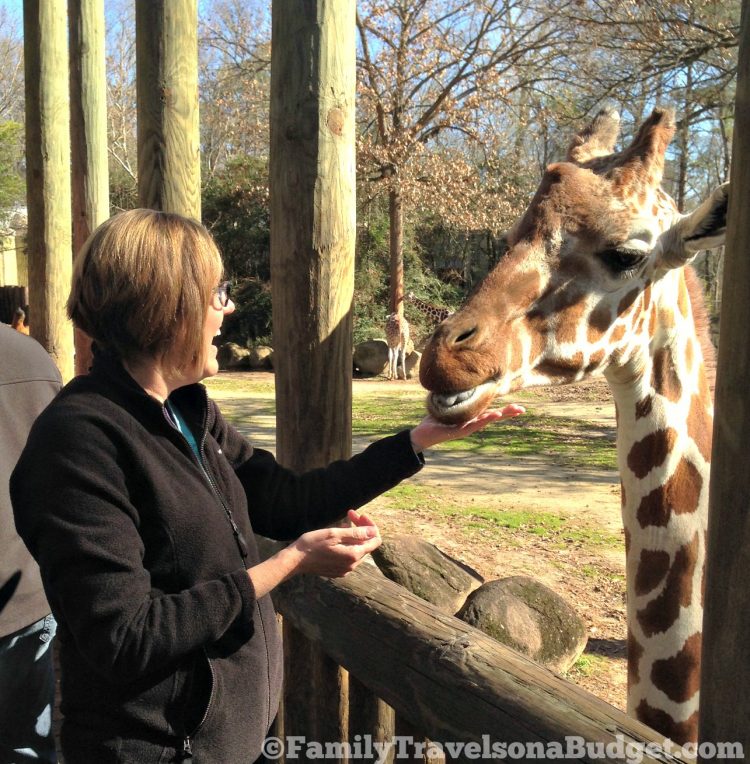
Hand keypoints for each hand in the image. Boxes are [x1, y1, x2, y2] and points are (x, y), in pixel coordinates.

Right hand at [287, 511, 381, 577]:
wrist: (295, 560)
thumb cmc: (312, 544)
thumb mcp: (334, 534)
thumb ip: (356, 533)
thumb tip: (374, 531)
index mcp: (353, 555)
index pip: (375, 540)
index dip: (370, 526)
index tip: (360, 515)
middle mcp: (352, 565)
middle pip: (367, 544)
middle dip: (362, 528)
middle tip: (350, 514)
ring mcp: (345, 570)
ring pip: (358, 550)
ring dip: (354, 536)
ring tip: (342, 524)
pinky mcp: (338, 571)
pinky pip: (349, 556)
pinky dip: (347, 545)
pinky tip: (337, 537)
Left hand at [409, 404, 524, 451]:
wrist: (423, 433)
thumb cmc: (436, 419)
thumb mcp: (449, 405)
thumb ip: (458, 397)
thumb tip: (464, 382)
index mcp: (472, 417)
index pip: (491, 411)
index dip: (505, 410)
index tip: (519, 407)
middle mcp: (472, 423)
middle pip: (493, 417)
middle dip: (507, 414)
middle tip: (522, 410)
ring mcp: (466, 428)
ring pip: (485, 421)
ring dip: (496, 416)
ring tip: (506, 412)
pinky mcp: (459, 431)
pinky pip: (473, 425)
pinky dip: (483, 420)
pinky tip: (492, 416)